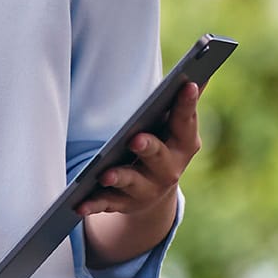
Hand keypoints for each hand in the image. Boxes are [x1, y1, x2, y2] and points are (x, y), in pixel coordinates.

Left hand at [76, 83, 199, 267]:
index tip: (187, 84)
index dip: (187, 104)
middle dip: (148, 147)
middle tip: (136, 139)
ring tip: (105, 174)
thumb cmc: (162, 145)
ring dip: (119, 177)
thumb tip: (200, 72)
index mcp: (184, 144)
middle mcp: (169, 169)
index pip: (185, 121)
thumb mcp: (173, 126)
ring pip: (132, 183)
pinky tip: (77, 204)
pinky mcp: (124, 203)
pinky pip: (106, 204)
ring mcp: (147, 189)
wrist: (153, 192)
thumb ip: (181, 104)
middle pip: (158, 156)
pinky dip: (92, 205)